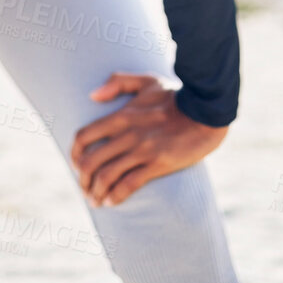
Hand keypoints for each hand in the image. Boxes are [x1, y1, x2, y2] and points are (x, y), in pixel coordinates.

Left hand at [70, 72, 227, 207]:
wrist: (207, 111)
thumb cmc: (176, 96)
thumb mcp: (146, 81)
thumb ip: (117, 82)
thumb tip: (92, 96)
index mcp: (121, 115)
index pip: (84, 136)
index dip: (75, 153)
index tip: (76, 163)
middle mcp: (127, 134)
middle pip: (91, 161)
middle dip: (82, 179)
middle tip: (84, 188)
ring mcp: (142, 151)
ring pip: (107, 176)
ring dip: (96, 192)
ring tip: (95, 200)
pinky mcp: (158, 164)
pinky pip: (129, 185)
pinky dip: (116, 196)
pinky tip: (112, 202)